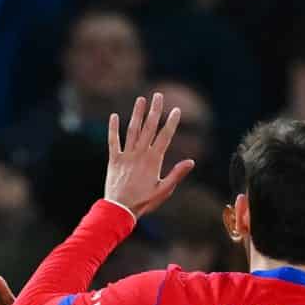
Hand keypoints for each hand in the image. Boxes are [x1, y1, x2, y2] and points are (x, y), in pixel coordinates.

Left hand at [104, 93, 194, 217]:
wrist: (120, 209)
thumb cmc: (144, 201)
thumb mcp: (164, 190)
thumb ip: (177, 174)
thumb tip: (191, 161)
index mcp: (154, 160)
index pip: (165, 136)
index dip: (171, 122)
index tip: (176, 110)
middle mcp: (140, 154)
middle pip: (149, 128)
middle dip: (155, 111)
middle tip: (158, 95)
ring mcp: (126, 155)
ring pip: (132, 130)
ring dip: (137, 114)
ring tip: (141, 99)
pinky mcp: (114, 159)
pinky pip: (113, 141)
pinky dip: (113, 128)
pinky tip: (114, 116)